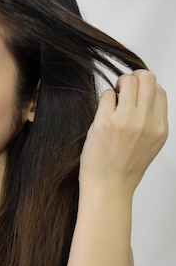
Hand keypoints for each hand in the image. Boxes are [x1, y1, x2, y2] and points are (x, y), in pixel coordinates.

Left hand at [79, 69, 167, 192]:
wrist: (108, 187)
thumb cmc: (124, 168)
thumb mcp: (150, 144)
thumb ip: (151, 121)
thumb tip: (144, 97)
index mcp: (160, 127)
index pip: (159, 91)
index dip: (146, 88)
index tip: (135, 95)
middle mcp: (146, 122)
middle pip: (146, 78)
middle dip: (133, 79)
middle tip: (123, 90)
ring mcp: (126, 120)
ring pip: (127, 80)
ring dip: (118, 85)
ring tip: (113, 98)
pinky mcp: (105, 122)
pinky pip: (106, 94)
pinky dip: (105, 98)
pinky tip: (103, 112)